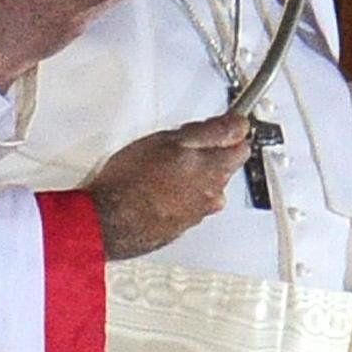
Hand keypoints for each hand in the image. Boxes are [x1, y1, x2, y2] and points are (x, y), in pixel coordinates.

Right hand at [88, 114, 257, 258]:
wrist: (108, 222)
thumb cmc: (132, 182)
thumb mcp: (169, 140)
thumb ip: (208, 132)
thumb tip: (233, 125)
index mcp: (215, 169)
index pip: (242, 144)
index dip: (230, 130)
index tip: (221, 124)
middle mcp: (213, 195)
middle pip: (225, 166)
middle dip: (210, 153)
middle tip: (181, 145)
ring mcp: (198, 213)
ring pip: (206, 187)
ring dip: (192, 177)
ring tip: (161, 170)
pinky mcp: (180, 227)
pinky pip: (188, 204)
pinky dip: (178, 196)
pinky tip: (155, 190)